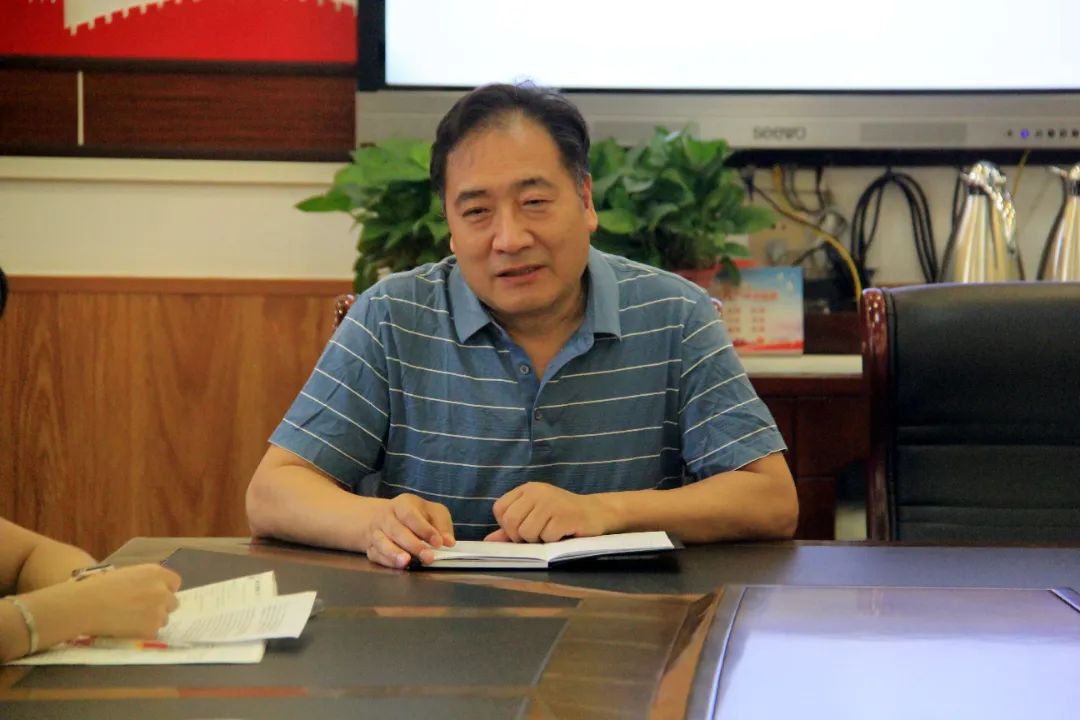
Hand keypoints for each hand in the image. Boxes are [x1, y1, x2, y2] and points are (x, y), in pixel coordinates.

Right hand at [70, 564, 180, 638]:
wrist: (85, 605)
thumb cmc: (98, 587)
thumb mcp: (127, 574)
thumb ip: (145, 581)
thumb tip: (154, 591)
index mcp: (155, 572)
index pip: (174, 582)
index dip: (164, 590)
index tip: (155, 596)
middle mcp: (161, 590)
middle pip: (172, 602)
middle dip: (160, 607)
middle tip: (142, 611)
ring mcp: (158, 610)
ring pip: (163, 619)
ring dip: (152, 621)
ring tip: (130, 620)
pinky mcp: (151, 628)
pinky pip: (153, 633)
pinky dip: (143, 633)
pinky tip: (127, 629)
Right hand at [365, 494, 454, 568]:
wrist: (386, 518)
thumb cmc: (416, 516)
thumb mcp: (432, 512)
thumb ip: (442, 525)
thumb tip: (449, 542)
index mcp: (402, 504)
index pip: (411, 516)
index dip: (425, 530)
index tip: (438, 543)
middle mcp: (386, 516)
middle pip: (397, 530)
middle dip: (413, 545)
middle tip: (428, 558)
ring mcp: (376, 532)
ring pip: (382, 542)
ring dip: (394, 553)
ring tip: (406, 562)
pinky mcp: (371, 547)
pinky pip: (376, 554)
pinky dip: (387, 561)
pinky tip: (399, 566)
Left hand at [485, 482, 610, 542]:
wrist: (596, 513)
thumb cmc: (562, 517)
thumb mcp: (535, 518)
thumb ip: (510, 529)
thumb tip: (488, 542)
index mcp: (527, 489)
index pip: (500, 509)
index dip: (507, 526)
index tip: (522, 529)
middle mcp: (537, 492)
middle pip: (511, 522)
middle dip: (521, 537)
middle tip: (537, 536)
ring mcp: (552, 502)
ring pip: (527, 532)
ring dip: (538, 540)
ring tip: (551, 533)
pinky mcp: (565, 515)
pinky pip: (546, 537)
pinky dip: (553, 541)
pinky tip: (564, 533)